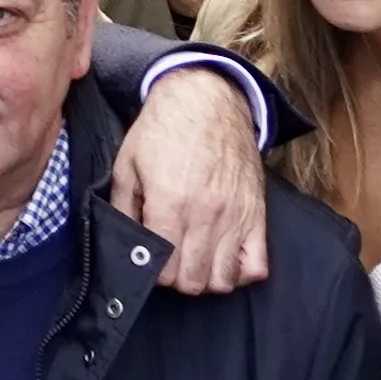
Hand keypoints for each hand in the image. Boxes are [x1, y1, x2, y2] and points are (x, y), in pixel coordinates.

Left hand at [115, 60, 271, 294]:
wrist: (207, 98)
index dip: (152, 272)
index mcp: (170, 203)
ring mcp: (235, 216)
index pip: (163, 270)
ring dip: (206, 278)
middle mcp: (206, 215)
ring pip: (224, 280)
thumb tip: (126, 246)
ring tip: (195, 260)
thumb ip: (123, 210)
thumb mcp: (127, 164)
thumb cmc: (163, 129)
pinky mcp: (256, 213)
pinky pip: (257, 265)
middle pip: (193, 281)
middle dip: (176, 279)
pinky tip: (224, 257)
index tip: (150, 260)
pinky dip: (240, 271)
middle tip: (170, 261)